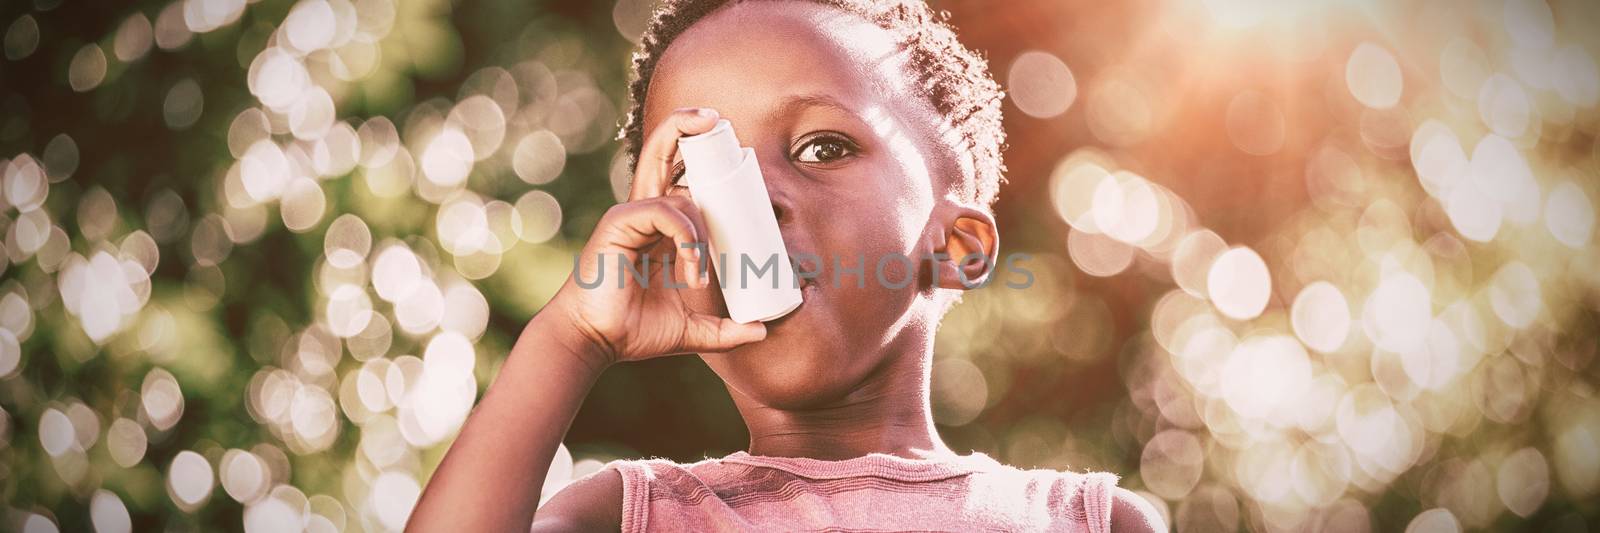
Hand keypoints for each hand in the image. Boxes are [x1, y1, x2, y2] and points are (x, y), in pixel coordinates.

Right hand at [541, 107, 765, 367]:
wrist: (598, 341)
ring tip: (698, 278)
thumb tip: (762, 332)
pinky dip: (686, 237)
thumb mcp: (692, 330)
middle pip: (663, 152)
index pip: (684, 179)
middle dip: (686, 127)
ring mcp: (631, 214)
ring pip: (676, 190)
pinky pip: (665, 211)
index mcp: (661, 226)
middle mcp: (646, 212)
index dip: (706, 162)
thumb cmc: (634, 329)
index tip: (738, 158)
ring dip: (701, 234)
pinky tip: (690, 270)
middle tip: (716, 120)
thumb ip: (725, 329)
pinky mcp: (620, 222)